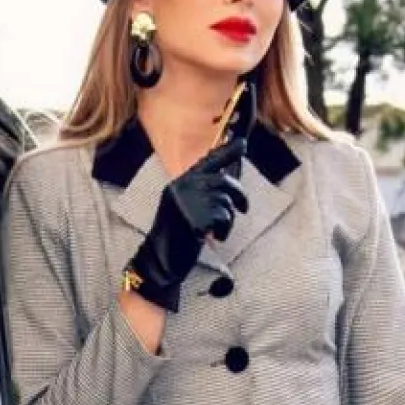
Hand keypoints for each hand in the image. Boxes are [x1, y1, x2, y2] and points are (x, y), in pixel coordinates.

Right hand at [125, 134, 247, 311]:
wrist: (160, 260)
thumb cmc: (174, 237)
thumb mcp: (183, 208)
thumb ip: (199, 193)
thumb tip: (227, 183)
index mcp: (179, 184)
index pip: (207, 162)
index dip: (227, 152)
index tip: (243, 144)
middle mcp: (182, 188)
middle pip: (224, 181)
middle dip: (239, 195)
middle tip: (244, 208)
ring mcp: (188, 202)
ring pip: (226, 201)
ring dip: (229, 219)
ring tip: (219, 231)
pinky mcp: (195, 218)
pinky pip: (224, 217)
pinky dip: (225, 230)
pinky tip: (215, 237)